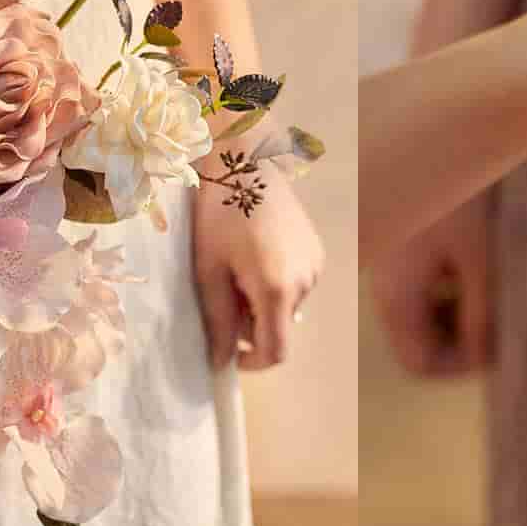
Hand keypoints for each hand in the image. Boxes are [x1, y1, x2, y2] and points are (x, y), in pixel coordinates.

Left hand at [193, 169, 324, 370]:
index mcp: (277, 289)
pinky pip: (297, 284)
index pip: (277, 351)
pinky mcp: (317, 250)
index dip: (253, 363)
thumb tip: (221, 362)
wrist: (246, 162)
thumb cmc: (219, 213)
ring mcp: (316, 265)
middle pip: (280, 327)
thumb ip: (218, 320)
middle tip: (224, 291)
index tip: (230, 353)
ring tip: (239, 267)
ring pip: (288, 306)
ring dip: (263, 302)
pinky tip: (258, 254)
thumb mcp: (209, 270)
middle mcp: (306, 281)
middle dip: (251, 323)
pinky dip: (277, 283)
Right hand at [370, 195, 493, 375]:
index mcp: (396, 297)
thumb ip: (482, 315)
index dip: (462, 364)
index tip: (498, 340)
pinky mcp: (399, 244)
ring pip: (424, 311)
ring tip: (492, 280)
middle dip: (464, 335)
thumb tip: (487, 356)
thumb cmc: (458, 190)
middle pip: (421, 339)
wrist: (438, 124)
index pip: (421, 363)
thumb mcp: (478, 258)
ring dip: (459, 308)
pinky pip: (423, 282)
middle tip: (502, 312)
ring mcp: (389, 264)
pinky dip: (450, 282)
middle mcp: (384, 286)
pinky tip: (475, 253)